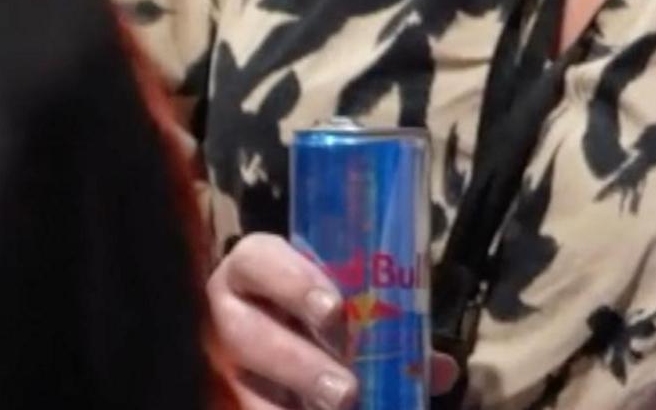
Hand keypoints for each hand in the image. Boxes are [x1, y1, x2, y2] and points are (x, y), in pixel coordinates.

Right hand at [207, 232, 459, 408]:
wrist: (275, 327)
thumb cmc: (318, 309)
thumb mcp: (345, 302)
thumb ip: (386, 324)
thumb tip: (439, 370)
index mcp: (256, 268)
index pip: (259, 260)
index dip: (293, 283)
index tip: (335, 310)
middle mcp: (226, 310)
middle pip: (249, 335)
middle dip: (298, 365)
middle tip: (346, 391)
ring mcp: (217, 360)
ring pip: (240, 385)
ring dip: (290, 399)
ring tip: (340, 409)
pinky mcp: (220, 391)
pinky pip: (243, 405)